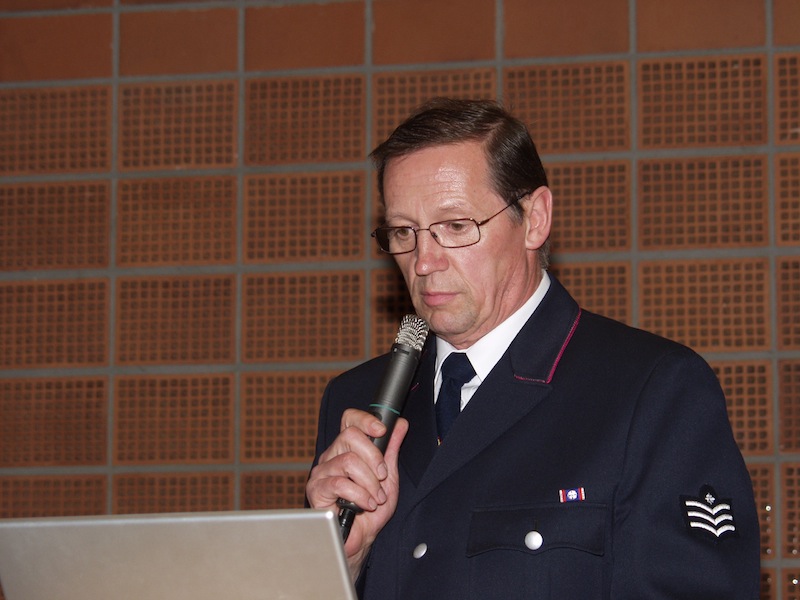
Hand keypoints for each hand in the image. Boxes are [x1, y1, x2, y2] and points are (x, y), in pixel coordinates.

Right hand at [306, 408, 408, 576]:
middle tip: (382, 477)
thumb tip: (400, 424)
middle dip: (374, 458)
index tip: (381, 430)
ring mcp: (322, 471)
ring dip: (369, 483)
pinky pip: (340, 483)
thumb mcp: (388, 476)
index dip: (364, 419)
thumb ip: (391, 448)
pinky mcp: (316, 489)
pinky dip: (359, 495)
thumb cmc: (372, 509)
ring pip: (348, 461)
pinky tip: (365, 504)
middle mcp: (332, 456)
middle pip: (350, 436)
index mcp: (347, 449)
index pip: (350, 420)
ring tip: (375, 498)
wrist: (362, 537)